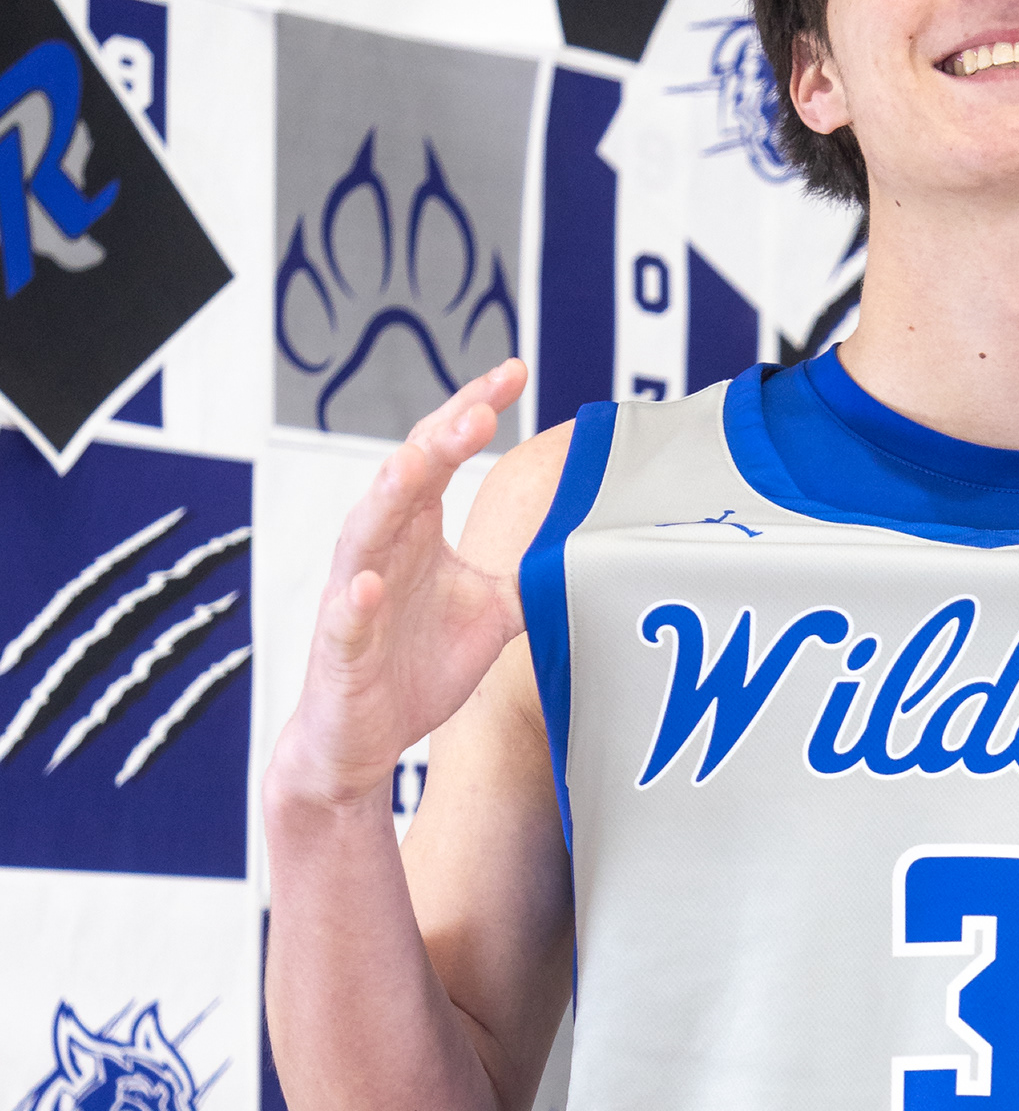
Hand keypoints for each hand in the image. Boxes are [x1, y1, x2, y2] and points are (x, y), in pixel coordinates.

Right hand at [270, 359, 527, 810]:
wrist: (362, 738)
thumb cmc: (414, 668)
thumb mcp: (489, 614)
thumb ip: (526, 574)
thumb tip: (585, 547)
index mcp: (416, 531)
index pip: (442, 454)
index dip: (473, 412)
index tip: (513, 373)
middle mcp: (382, 550)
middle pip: (406, 478)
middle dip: (440, 441)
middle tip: (479, 411)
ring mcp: (356, 596)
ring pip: (365, 534)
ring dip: (388, 497)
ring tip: (415, 464)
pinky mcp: (342, 648)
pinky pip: (346, 620)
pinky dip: (357, 601)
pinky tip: (371, 587)